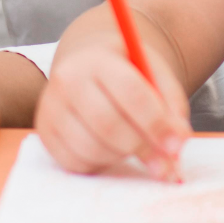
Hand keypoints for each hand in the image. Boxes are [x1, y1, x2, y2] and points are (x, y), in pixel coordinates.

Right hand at [35, 42, 190, 178]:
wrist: (88, 65)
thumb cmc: (125, 70)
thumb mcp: (154, 72)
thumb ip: (171, 103)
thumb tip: (178, 142)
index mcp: (97, 59)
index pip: (131, 93)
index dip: (157, 123)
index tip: (177, 145)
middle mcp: (67, 79)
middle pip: (109, 124)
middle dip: (142, 148)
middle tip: (164, 162)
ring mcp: (51, 108)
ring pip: (92, 148)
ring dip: (122, 156)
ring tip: (133, 145)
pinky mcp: (45, 133)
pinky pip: (75, 162)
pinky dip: (100, 164)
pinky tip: (110, 148)